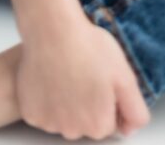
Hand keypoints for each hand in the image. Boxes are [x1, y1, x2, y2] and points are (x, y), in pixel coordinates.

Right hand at [16, 14, 149, 139]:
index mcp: (98, 124)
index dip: (109, 100)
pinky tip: (52, 77)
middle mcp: (72, 131)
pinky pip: (44, 111)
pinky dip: (48, 99)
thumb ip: (134, 110)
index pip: (109, 123)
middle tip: (86, 74)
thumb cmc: (89, 48)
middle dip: (89, 104)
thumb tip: (130, 130)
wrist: (53, 32)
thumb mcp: (125, 76)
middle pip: (86, 124)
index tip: (103, 80)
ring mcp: (49, 123)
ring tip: (69, 72)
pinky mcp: (30, 112)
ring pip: (65, 118)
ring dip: (68, 102)